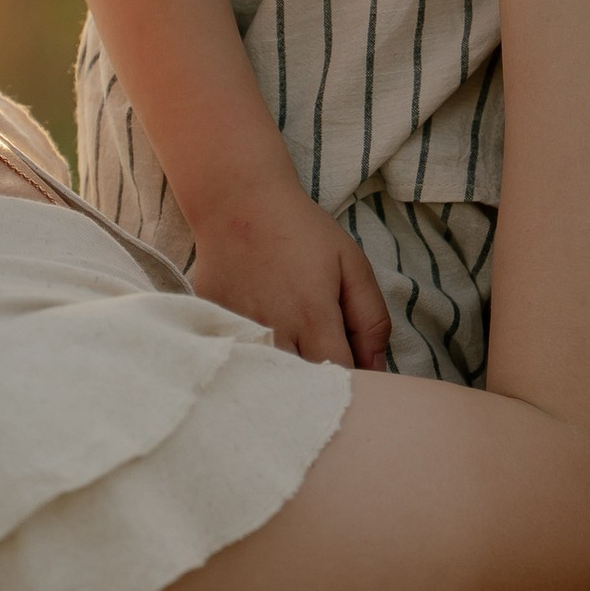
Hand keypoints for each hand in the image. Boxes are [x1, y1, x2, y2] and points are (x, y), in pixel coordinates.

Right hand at [188, 167, 392, 368]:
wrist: (238, 201)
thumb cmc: (301, 231)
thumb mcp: (351, 265)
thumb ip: (370, 319)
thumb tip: (377, 368)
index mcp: (313, 317)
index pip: (339, 378)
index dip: (354, 385)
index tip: (357, 379)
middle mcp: (274, 330)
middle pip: (301, 388)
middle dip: (318, 389)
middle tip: (324, 369)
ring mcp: (238, 331)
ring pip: (267, 380)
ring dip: (284, 379)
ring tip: (293, 357)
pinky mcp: (212, 326)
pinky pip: (237, 361)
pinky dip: (251, 364)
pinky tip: (259, 347)